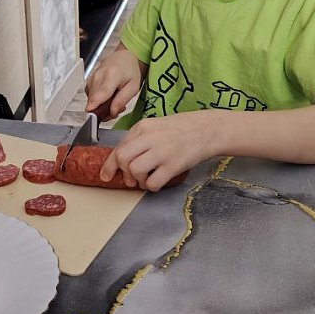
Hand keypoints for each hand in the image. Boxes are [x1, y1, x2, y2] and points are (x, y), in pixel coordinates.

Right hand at [85, 45, 144, 120]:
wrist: (122, 59)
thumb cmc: (129, 71)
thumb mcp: (133, 87)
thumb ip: (122, 100)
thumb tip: (112, 112)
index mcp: (112, 75)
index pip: (101, 92)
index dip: (95, 103)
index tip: (90, 110)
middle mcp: (98, 76)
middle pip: (95, 100)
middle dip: (105, 111)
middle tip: (117, 107)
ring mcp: (91, 79)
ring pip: (92, 101)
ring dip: (102, 106)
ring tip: (114, 100)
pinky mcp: (88, 83)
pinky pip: (91, 98)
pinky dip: (98, 102)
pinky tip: (107, 97)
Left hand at [100, 111, 218, 190]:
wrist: (208, 129)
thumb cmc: (183, 129)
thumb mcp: (156, 127)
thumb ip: (139, 140)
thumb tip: (123, 159)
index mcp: (143, 127)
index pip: (118, 148)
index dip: (109, 165)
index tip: (106, 175)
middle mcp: (150, 138)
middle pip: (122, 159)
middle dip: (123, 172)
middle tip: (131, 178)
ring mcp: (162, 151)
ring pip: (135, 170)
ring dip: (138, 180)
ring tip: (147, 178)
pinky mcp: (174, 165)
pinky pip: (152, 182)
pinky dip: (151, 186)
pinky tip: (157, 181)